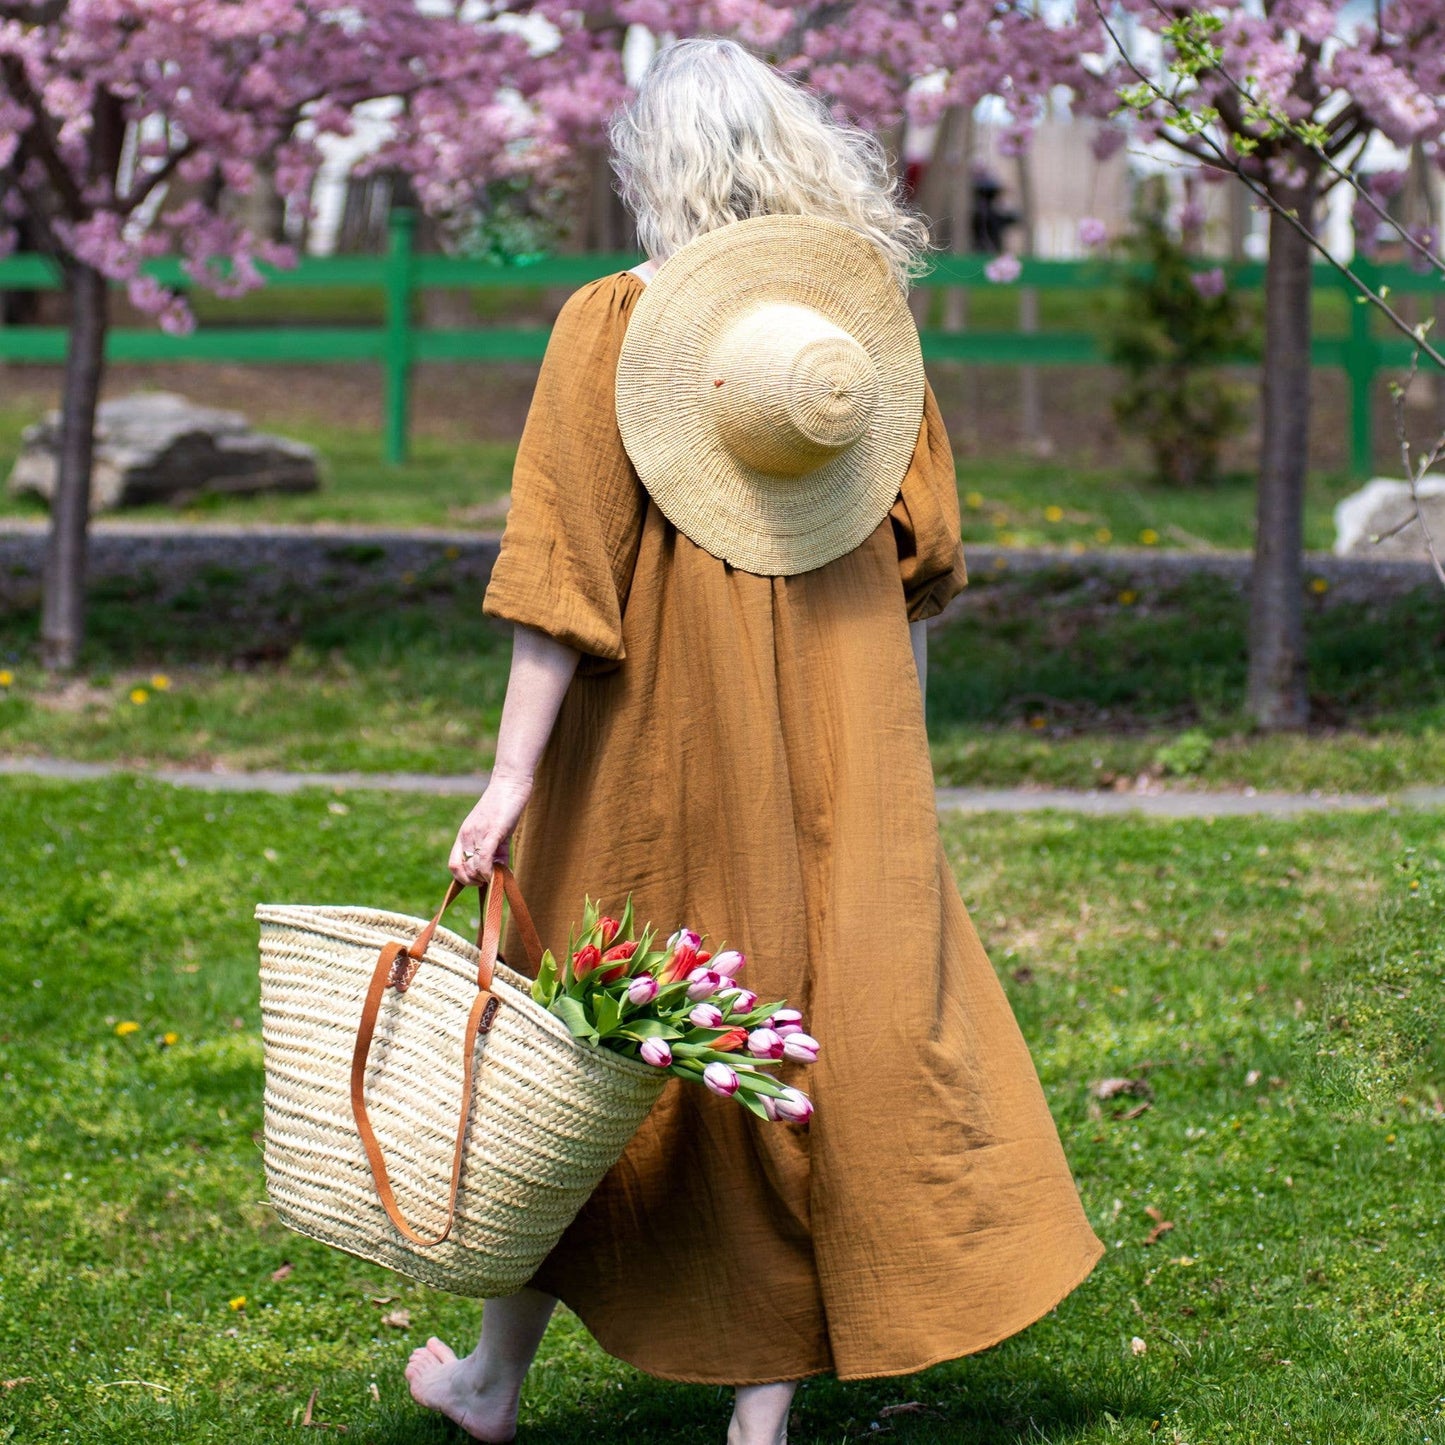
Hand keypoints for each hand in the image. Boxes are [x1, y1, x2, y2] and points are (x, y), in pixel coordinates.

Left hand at [449, 772, 532, 886]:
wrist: (511, 782)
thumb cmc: (506, 806)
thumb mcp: (496, 830)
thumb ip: (496, 851)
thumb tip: (500, 871)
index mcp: (464, 835)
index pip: (453, 864)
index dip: (463, 878)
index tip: (479, 881)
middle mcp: (467, 835)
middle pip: (460, 870)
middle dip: (474, 881)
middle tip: (489, 880)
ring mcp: (478, 833)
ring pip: (472, 867)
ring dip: (484, 878)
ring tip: (497, 876)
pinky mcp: (492, 831)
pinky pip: (484, 858)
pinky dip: (489, 871)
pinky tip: (498, 873)